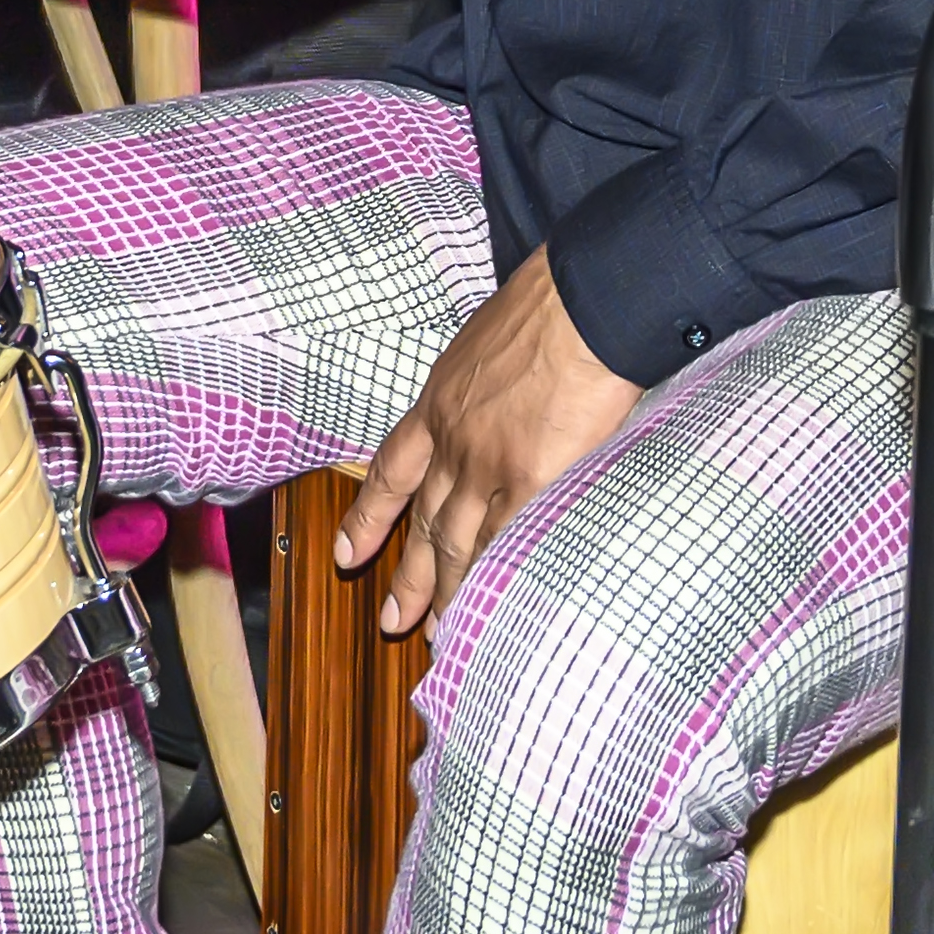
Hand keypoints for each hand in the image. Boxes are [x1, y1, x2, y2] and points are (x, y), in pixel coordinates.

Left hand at [343, 255, 641, 643]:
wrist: (585, 300)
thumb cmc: (553, 302)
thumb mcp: (492, 334)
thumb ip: (488, 377)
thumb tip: (505, 390)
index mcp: (441, 401)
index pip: (392, 469)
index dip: (368, 516)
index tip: (348, 551)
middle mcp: (455, 440)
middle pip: (423, 521)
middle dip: (405, 574)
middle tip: (392, 619)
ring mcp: (490, 465)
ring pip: (457, 544)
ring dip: (444, 591)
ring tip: (439, 633)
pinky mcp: (534, 480)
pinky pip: (506, 544)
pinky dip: (493, 580)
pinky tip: (489, 609)